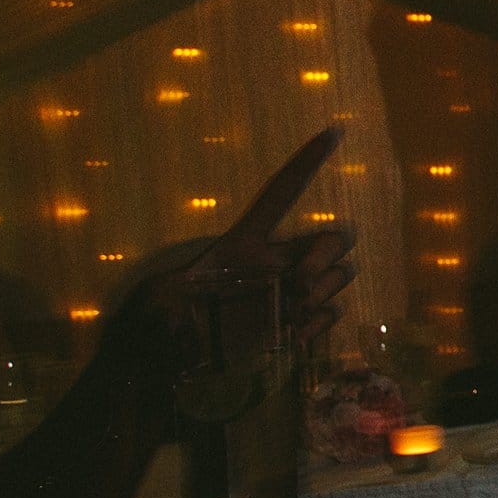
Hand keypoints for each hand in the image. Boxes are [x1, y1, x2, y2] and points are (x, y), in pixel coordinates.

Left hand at [124, 128, 356, 361]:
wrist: (169, 366)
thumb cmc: (160, 326)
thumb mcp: (159, 297)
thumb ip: (177, 289)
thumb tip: (191, 291)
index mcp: (245, 243)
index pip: (281, 193)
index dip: (305, 163)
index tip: (333, 132)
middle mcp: (275, 263)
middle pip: (332, 239)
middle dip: (324, 257)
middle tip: (297, 284)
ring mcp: (289, 295)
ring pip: (338, 276)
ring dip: (320, 293)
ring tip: (288, 315)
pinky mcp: (295, 326)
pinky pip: (331, 314)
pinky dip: (319, 323)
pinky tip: (292, 335)